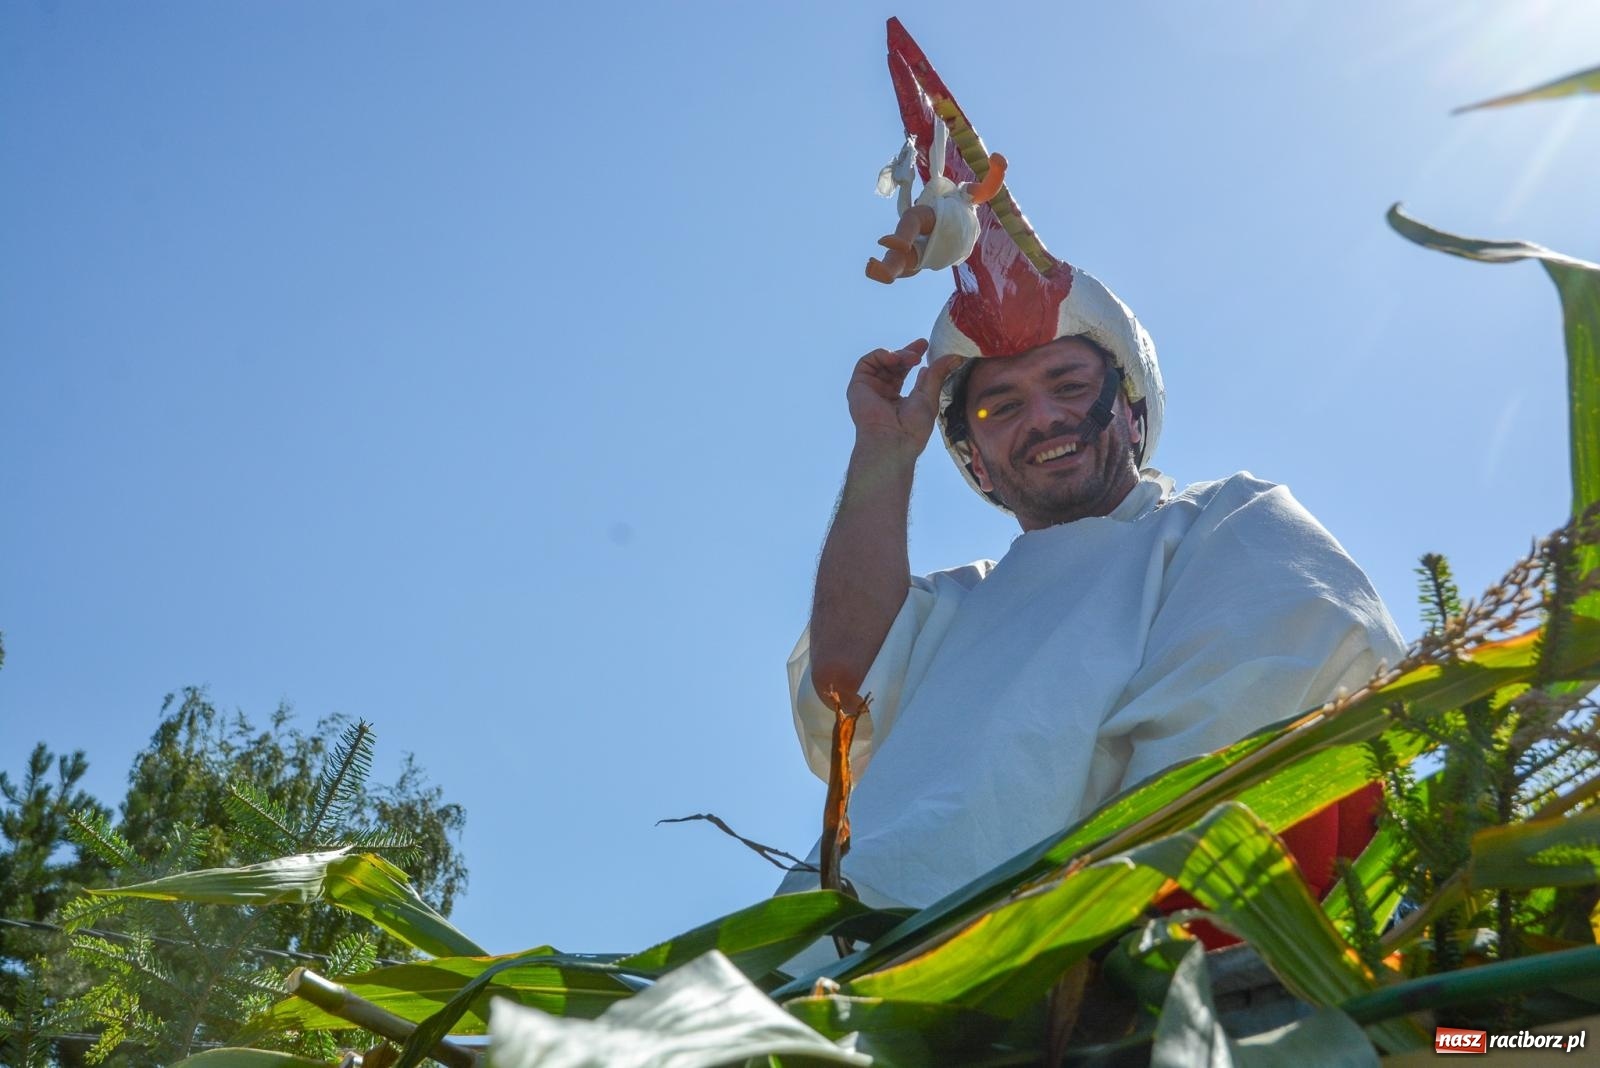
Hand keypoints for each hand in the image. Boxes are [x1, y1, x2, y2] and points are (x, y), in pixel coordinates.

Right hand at [846, 340, 964, 456]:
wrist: (894, 440)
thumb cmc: (912, 428)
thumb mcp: (929, 396)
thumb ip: (938, 375)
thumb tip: (955, 357)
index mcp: (896, 399)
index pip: (903, 372)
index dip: (912, 357)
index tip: (926, 346)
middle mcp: (881, 393)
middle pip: (892, 364)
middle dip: (907, 352)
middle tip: (922, 345)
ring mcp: (869, 390)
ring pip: (881, 362)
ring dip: (898, 355)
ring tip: (912, 358)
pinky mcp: (858, 387)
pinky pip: (866, 363)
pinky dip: (881, 355)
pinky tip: (895, 358)